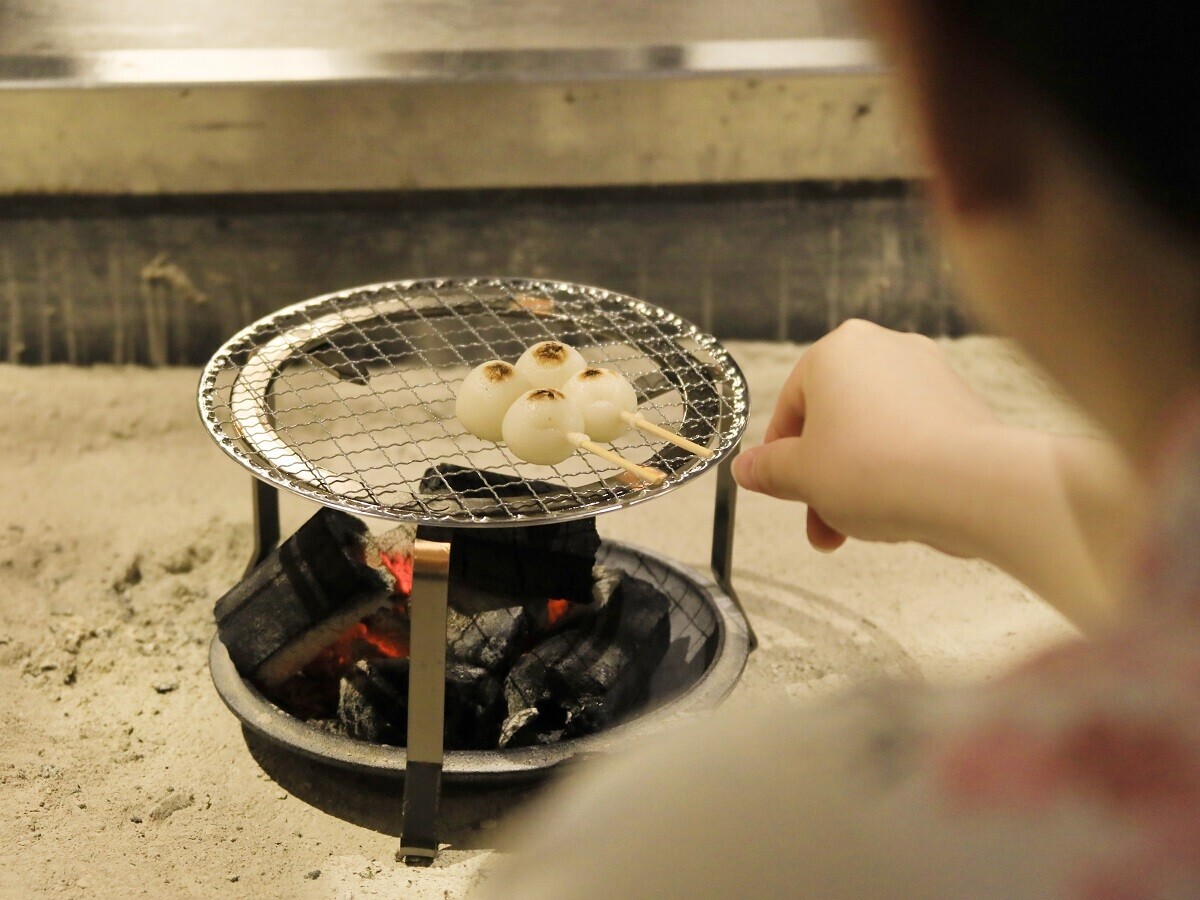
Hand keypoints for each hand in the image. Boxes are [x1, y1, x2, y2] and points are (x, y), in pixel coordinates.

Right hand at [733, 319, 1000, 553]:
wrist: (969, 486)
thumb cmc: (876, 470)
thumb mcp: (802, 476)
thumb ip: (769, 470)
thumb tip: (746, 468)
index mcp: (836, 351)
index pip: (791, 405)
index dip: (781, 456)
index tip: (781, 488)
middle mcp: (884, 349)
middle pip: (834, 421)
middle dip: (822, 479)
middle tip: (819, 523)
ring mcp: (929, 373)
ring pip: (873, 433)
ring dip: (856, 482)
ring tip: (858, 529)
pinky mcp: (962, 404)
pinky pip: (913, 438)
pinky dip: (898, 471)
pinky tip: (898, 510)